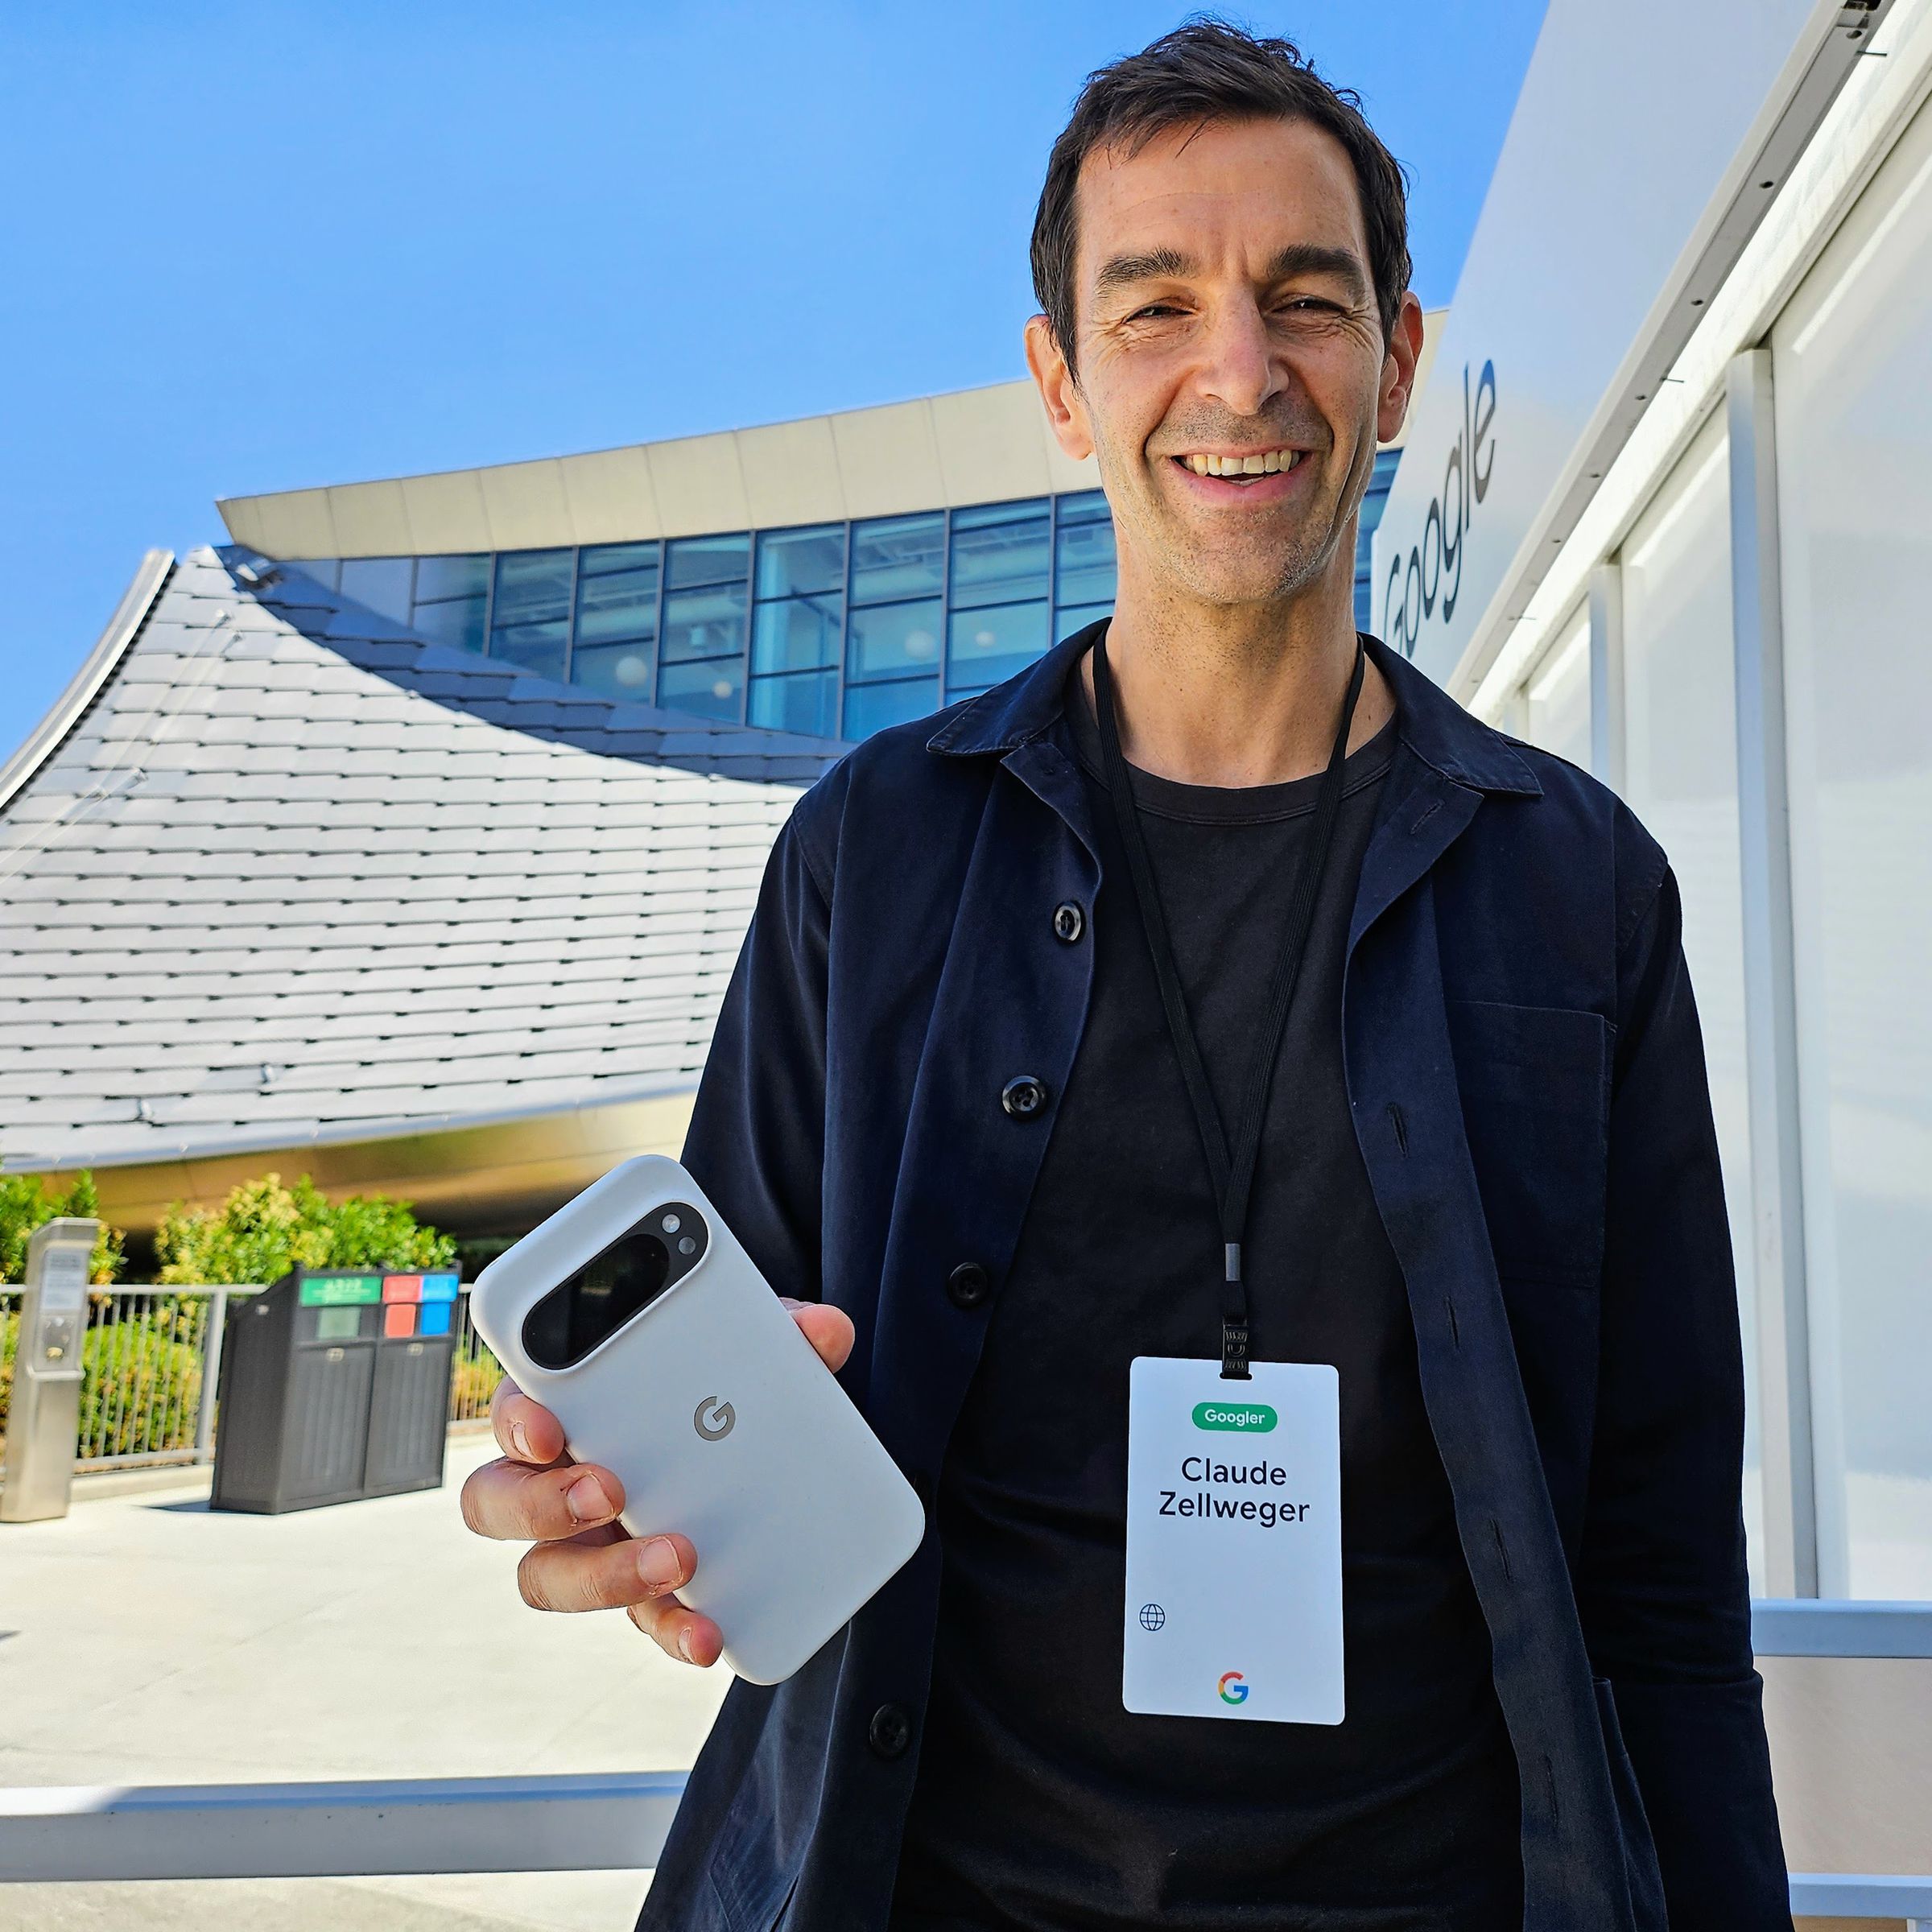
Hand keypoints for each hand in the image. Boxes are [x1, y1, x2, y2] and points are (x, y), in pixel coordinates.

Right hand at [458, 1298, 854, 1665]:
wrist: (764, 1440)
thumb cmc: (726, 1380)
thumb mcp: (753, 1346)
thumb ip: (782, 1332)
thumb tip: (827, 1330)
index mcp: (569, 1405)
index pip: (515, 1408)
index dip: (516, 1421)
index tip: (548, 1429)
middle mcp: (557, 1478)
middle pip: (499, 1503)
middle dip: (541, 1503)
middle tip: (608, 1493)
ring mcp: (592, 1542)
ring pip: (550, 1576)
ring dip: (605, 1575)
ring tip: (676, 1561)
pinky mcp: (643, 1591)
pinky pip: (640, 1621)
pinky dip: (672, 1631)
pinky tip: (711, 1635)